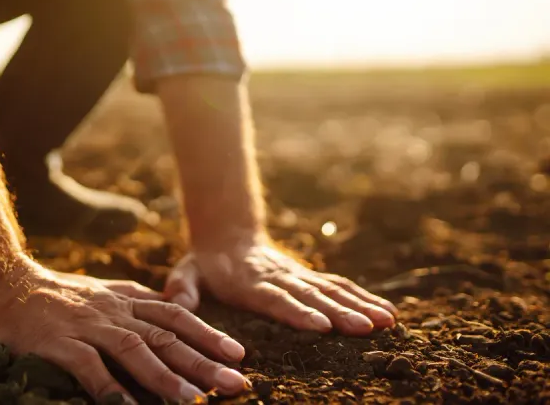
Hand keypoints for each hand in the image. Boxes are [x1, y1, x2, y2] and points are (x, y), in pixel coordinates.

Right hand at [0, 267, 249, 402]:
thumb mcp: (98, 292)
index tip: (238, 353)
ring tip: (194, 401)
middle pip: (166, 335)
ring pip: (135, 350)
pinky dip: (110, 389)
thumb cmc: (47, 294)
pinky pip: (89, 368)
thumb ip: (131, 302)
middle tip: (236, 383)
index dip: (208, 334)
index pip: (175, 314)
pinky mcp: (57, 341)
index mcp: (122, 298)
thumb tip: (168, 313)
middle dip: (204, 361)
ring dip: (166, 377)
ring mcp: (85, 325)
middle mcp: (111, 310)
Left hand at [164, 241, 397, 335]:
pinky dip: (363, 298)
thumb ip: (183, 287)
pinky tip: (386, 312)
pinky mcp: (308, 276)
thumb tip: (178, 301)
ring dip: (359, 306)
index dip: (297, 312)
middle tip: (364, 328)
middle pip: (311, 296)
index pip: (275, 299)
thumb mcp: (186, 272)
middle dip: (339, 312)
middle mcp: (279, 278)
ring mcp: (297, 276)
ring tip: (385, 322)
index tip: (320, 326)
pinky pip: (339, 286)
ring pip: (331, 290)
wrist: (227, 236)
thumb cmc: (205, 264)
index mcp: (250, 282)